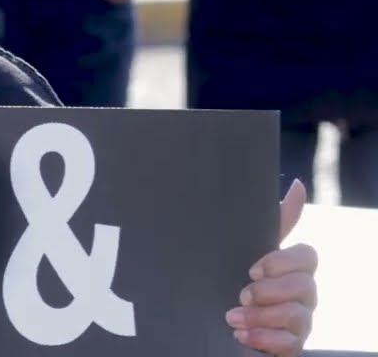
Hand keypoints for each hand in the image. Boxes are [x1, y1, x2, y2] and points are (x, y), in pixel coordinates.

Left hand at [226, 179, 317, 355]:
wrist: (220, 322)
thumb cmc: (235, 280)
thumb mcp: (245, 249)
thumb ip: (272, 222)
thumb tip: (298, 186)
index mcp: (292, 269)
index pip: (307, 256)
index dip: (282, 262)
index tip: (252, 269)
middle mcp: (302, 294)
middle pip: (305, 287)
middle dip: (269, 292)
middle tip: (241, 294)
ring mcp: (300, 322)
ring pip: (297, 316)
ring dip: (261, 316)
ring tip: (232, 317)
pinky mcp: (291, 346)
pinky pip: (290, 344)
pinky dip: (263, 338)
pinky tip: (242, 335)